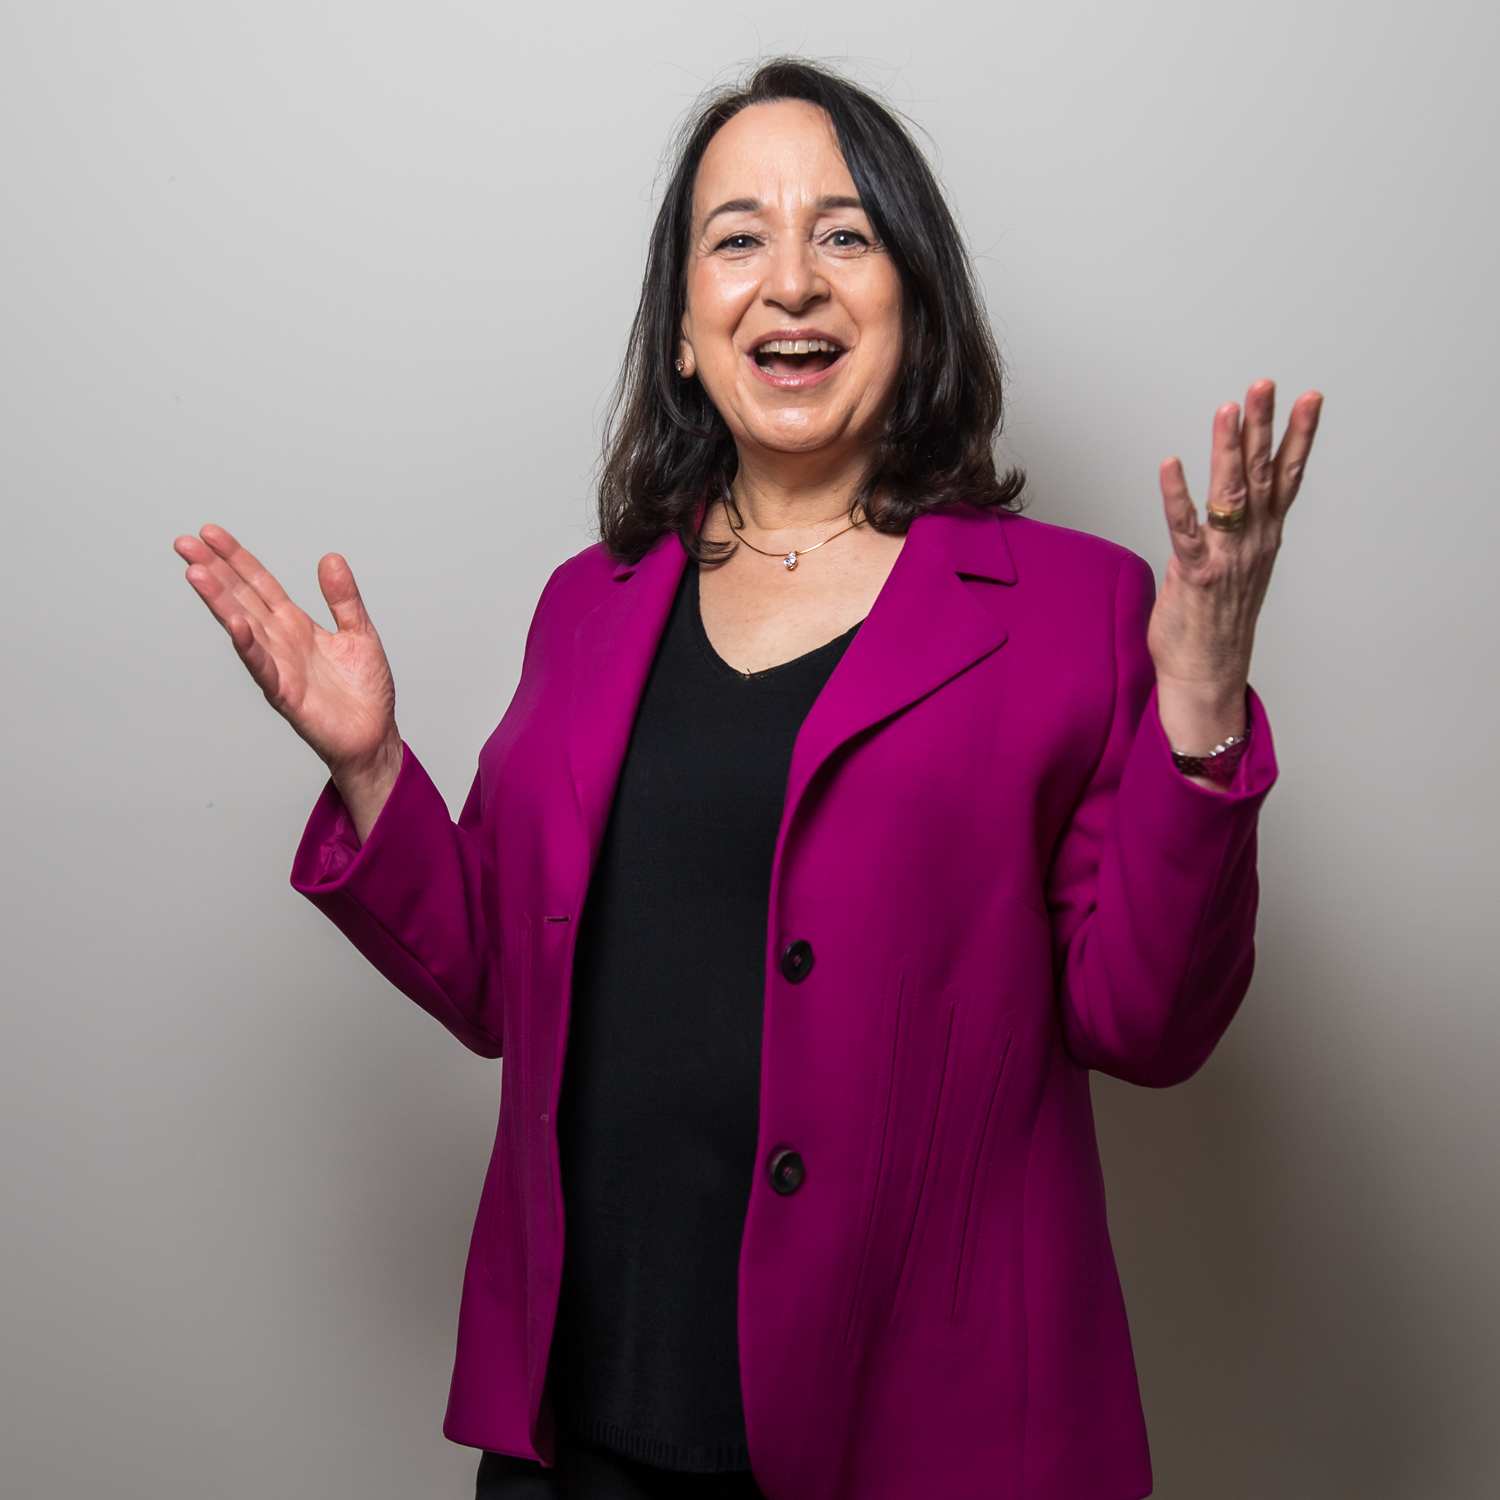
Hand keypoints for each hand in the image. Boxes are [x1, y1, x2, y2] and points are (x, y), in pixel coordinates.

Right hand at [174, 524, 400, 839]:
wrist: (373, 735)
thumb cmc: (364, 692)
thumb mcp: (359, 633)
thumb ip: (343, 598)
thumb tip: (330, 558)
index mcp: (295, 625)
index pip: (258, 584)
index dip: (236, 558)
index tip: (211, 533)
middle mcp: (280, 642)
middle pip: (241, 599)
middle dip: (214, 571)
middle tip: (184, 544)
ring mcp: (278, 666)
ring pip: (242, 627)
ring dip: (219, 601)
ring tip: (196, 573)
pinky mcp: (285, 693)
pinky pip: (263, 667)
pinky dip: (249, 646)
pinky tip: (234, 624)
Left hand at [1148, 380, 1321, 774]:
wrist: (1208, 675)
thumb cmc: (1214, 624)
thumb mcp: (1234, 569)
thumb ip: (1231, 534)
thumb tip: (1219, 509)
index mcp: (1264, 537)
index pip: (1286, 476)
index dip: (1298, 436)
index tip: (1308, 398)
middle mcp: (1252, 542)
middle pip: (1261, 473)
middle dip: (1264, 425)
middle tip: (1264, 385)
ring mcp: (1227, 556)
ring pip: (1230, 492)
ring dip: (1229, 448)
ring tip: (1229, 408)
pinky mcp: (1195, 573)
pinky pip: (1186, 528)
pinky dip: (1177, 495)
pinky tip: (1171, 463)